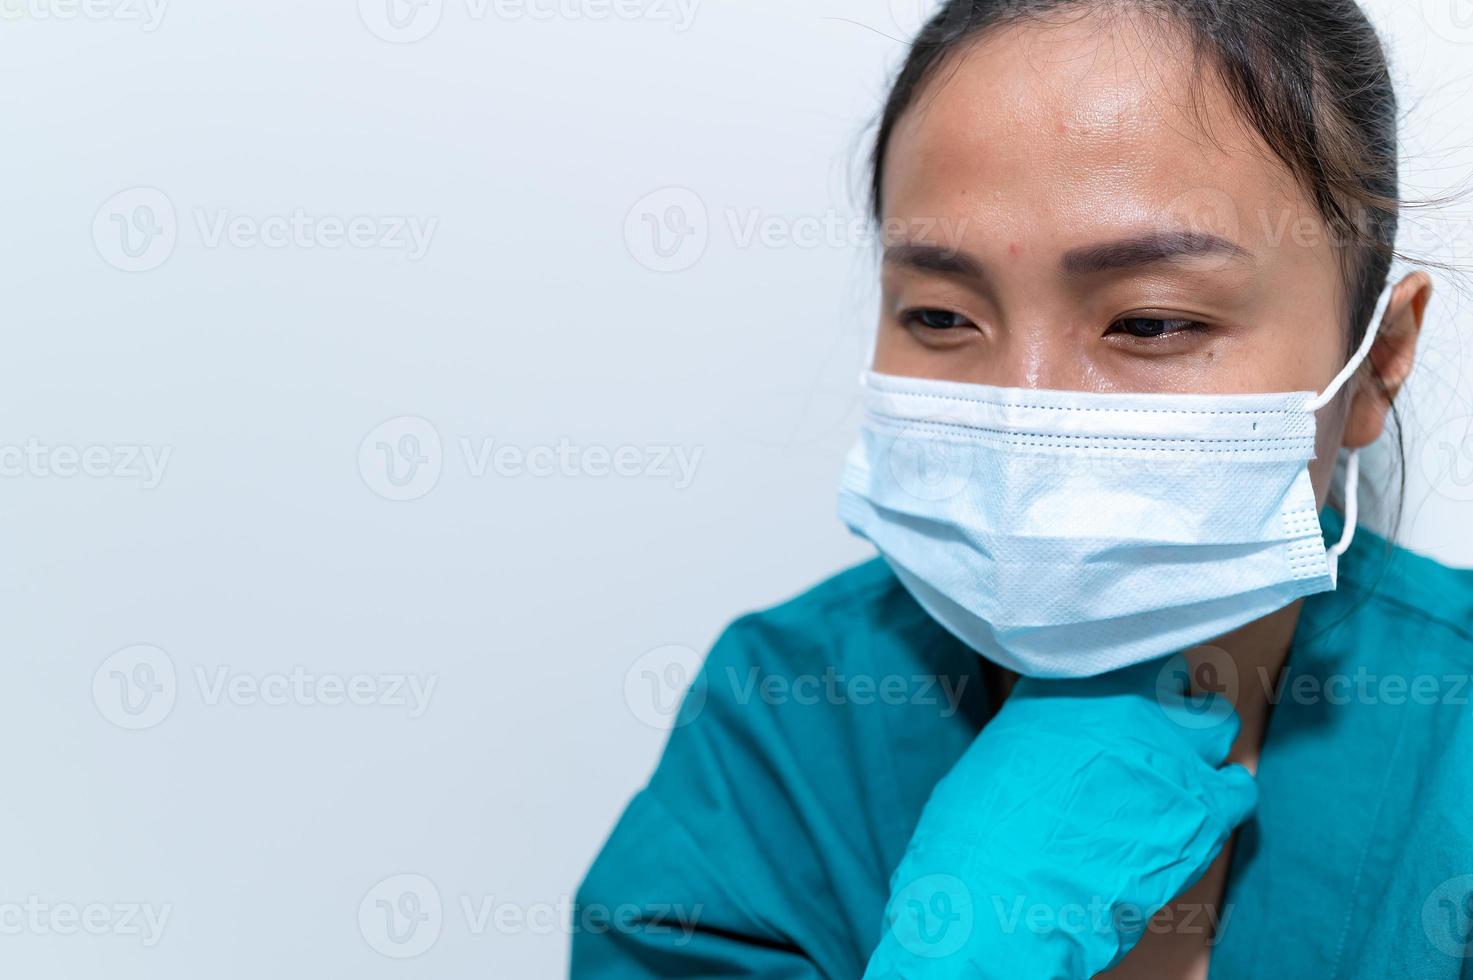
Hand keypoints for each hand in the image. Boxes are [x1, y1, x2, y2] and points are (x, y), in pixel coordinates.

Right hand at [864, 655, 1256, 978]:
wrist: (1005, 882)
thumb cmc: (985, 819)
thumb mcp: (1005, 743)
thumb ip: (1049, 721)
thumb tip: (1063, 732)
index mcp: (1079, 678)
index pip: (1127, 649)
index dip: (1130, 675)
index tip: (1125, 694)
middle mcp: (1133, 700)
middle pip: (1178, 677)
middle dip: (1169, 703)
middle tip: (1150, 734)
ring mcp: (1175, 749)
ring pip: (1218, 721)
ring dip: (1201, 741)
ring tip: (1177, 769)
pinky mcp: (1205, 806)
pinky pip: (1240, 787)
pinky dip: (1226, 795)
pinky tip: (1202, 809)